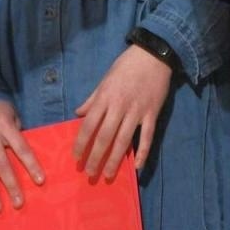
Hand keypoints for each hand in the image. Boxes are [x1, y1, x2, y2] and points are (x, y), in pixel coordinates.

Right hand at [0, 100, 44, 212]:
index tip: (40, 181)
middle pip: (1, 163)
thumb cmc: (0, 112)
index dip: (31, 164)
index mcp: (4, 124)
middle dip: (10, 184)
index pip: (21, 147)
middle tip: (18, 203)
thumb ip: (16, 136)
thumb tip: (27, 161)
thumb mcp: (13, 117)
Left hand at [73, 44, 173, 178]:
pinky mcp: (152, 113)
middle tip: (89, 173)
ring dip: (114, 160)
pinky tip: (137, 166)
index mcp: (105, 97)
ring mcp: (137, 111)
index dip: (81, 143)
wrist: (153, 55)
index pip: (89, 125)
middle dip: (95, 157)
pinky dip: (143, 152)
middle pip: (105, 137)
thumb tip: (78, 113)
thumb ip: (92, 98)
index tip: (76, 157)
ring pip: (124, 140)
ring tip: (107, 174)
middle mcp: (119, 106)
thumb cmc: (126, 66)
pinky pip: (147, 137)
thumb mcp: (105, 79)